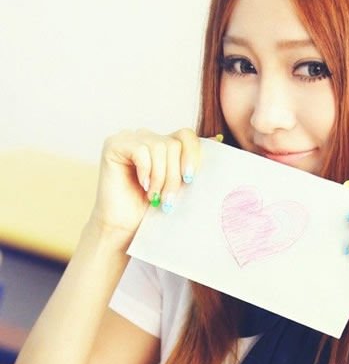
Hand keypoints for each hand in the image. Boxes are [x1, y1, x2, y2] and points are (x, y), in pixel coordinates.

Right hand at [88, 127, 202, 246]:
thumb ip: (192, 162)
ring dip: (160, 177)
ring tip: (154, 197)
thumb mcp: (179, 185)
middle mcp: (146, 137)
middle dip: (174, 175)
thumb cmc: (151, 209)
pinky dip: (146, 171)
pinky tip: (142, 185)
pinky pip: (141, 150)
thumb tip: (218, 138)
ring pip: (159, 147)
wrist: (125, 227)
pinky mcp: (114, 145)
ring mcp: (129, 138)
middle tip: (168, 199)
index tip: (190, 179)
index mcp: (163, 144)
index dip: (192, 155)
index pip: (186, 135)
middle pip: (173, 144)